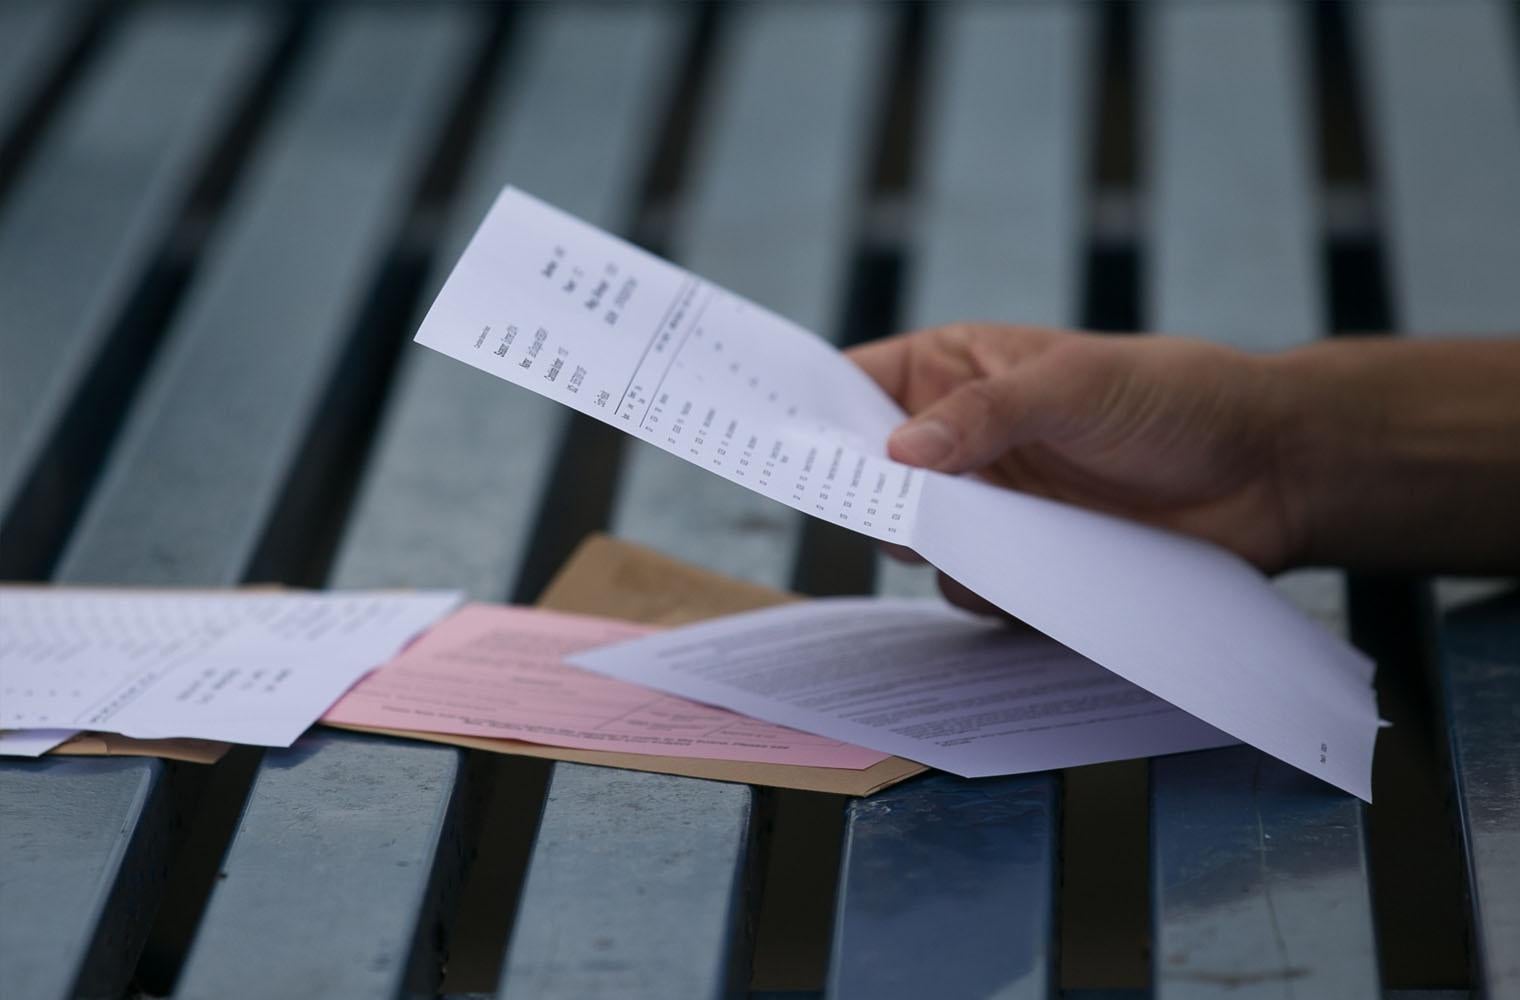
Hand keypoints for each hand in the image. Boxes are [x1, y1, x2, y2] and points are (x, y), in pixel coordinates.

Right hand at [848, 324, 1300, 571]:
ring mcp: (990, 502)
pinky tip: (1035, 574)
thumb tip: (897, 454)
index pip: (857, 385)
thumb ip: (982, 417)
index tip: (778, 443)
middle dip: (874, 495)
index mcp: (955, 370)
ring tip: (994, 535)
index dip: (813, 414)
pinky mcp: (1024, 560)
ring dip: (938, 547)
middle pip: (872, 474)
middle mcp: (960, 439)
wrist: (1264, 472)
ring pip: (916, 540)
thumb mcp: (1072, 386)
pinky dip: (988, 590)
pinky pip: (970, 589)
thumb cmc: (1170, 396)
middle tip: (895, 508)